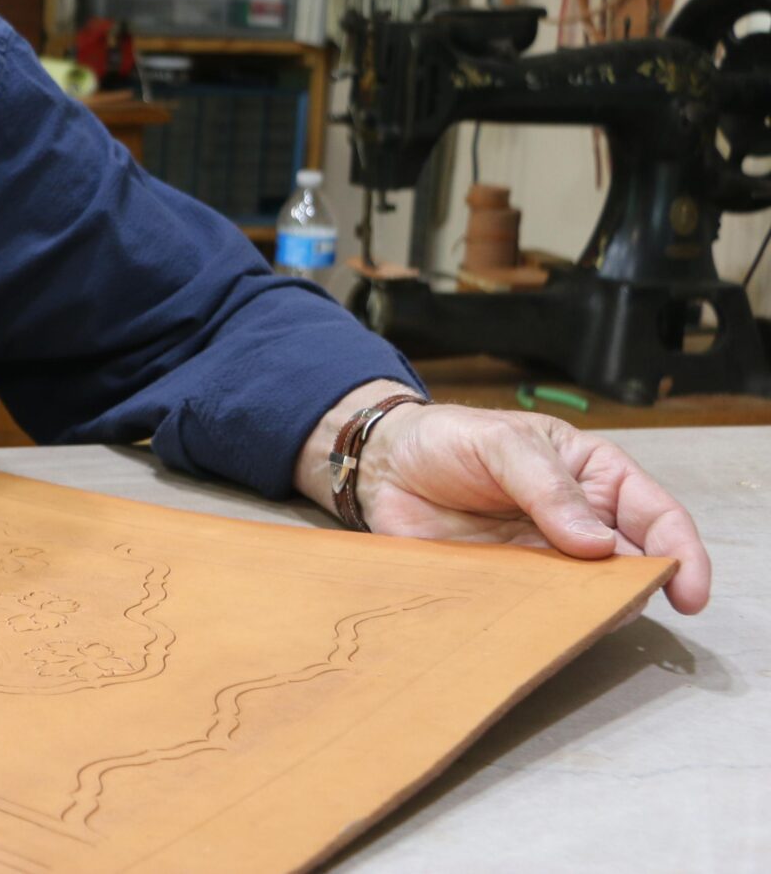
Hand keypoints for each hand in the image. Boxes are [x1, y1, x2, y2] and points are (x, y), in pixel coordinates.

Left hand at [301, 389, 710, 613]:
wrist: (383, 464)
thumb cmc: (449, 439)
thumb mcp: (502, 443)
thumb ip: (546, 487)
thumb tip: (598, 542)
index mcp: (594, 477)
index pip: (657, 517)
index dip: (682, 555)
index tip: (688, 592)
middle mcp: (579, 523)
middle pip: (630, 566)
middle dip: (636, 590)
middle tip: (621, 606)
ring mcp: (544, 558)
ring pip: (586, 596)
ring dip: (588, 611)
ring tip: (577, 618)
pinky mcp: (506, 585)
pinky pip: (536, 613)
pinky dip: (542, 625)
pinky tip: (536, 631)